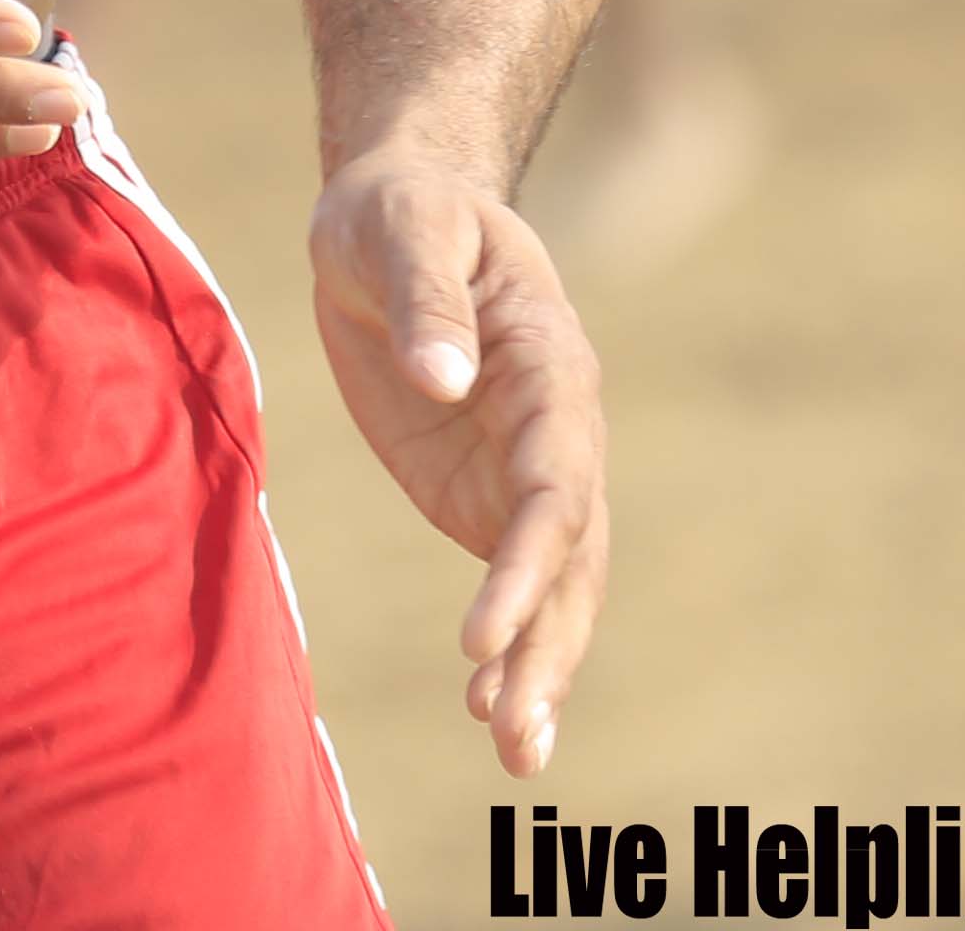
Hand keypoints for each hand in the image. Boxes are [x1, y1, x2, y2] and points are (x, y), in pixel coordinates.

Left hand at [309, 148, 610, 776]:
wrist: (393, 211)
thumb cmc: (403, 210)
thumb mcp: (406, 229)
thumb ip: (428, 300)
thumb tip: (448, 376)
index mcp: (551, 366)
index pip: (555, 480)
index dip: (527, 562)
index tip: (483, 632)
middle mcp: (556, 431)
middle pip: (571, 556)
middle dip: (546, 644)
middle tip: (509, 732)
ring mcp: (523, 470)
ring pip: (557, 585)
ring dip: (541, 667)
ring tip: (516, 754)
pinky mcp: (482, 494)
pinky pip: (513, 585)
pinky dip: (512, 650)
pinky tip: (492, 717)